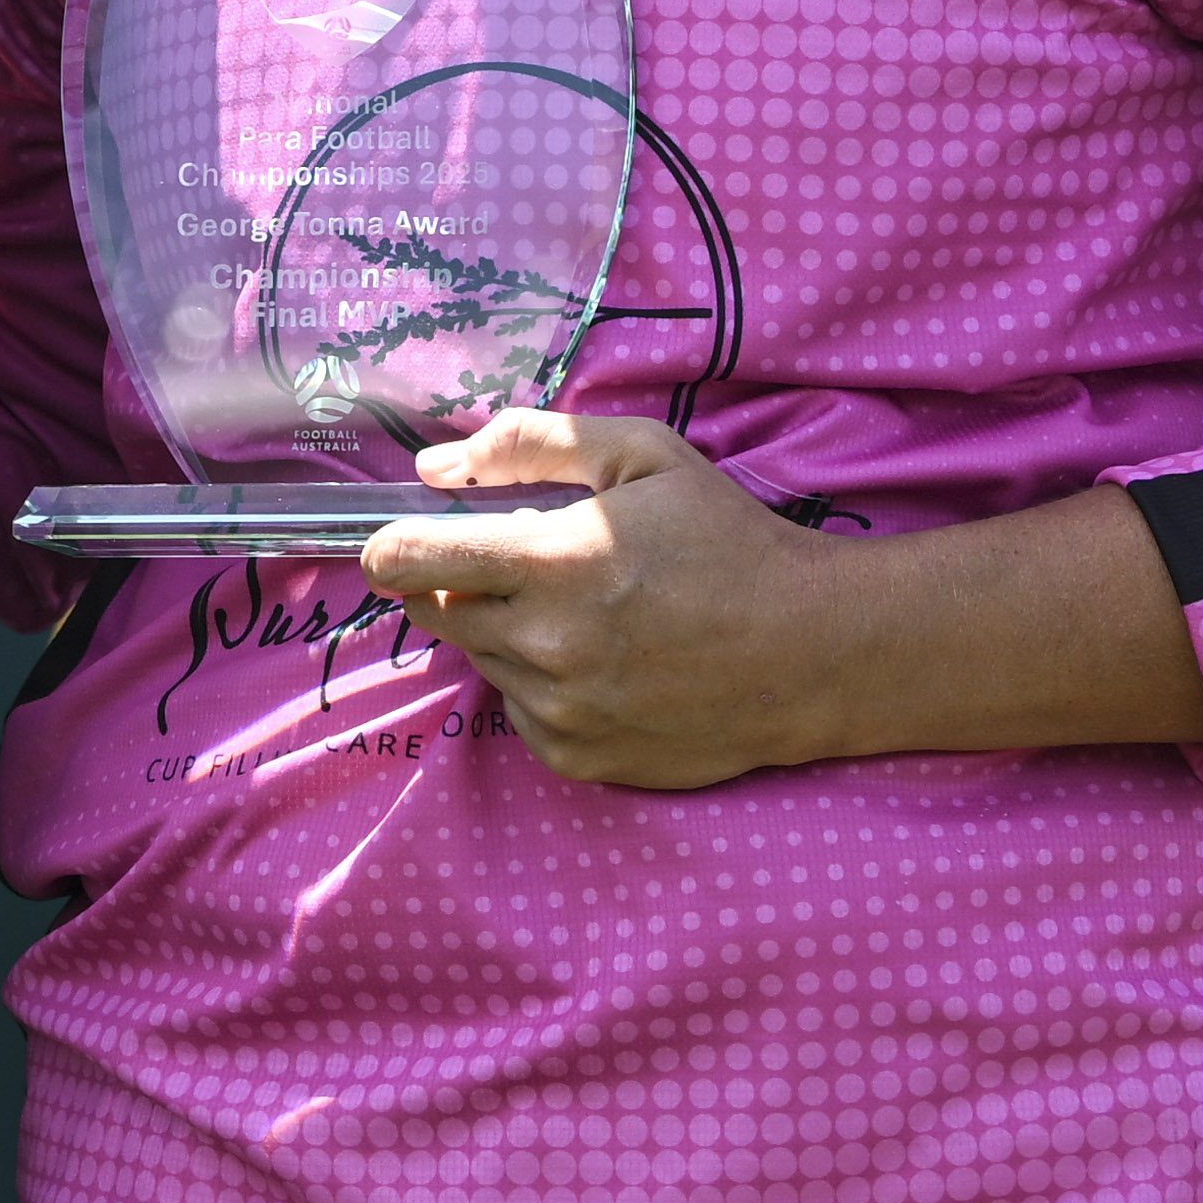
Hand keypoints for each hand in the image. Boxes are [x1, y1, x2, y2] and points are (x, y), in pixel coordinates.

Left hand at [358, 413, 857, 791]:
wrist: (812, 650)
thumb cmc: (728, 539)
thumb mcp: (642, 455)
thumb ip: (529, 444)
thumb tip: (433, 467)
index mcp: (554, 561)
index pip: (409, 561)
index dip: (390, 545)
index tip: (396, 540)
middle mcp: (546, 644)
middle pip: (434, 614)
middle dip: (452, 584)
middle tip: (512, 564)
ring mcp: (562, 710)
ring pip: (480, 662)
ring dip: (503, 631)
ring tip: (578, 610)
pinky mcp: (580, 758)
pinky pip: (521, 713)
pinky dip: (540, 684)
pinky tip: (601, 660)